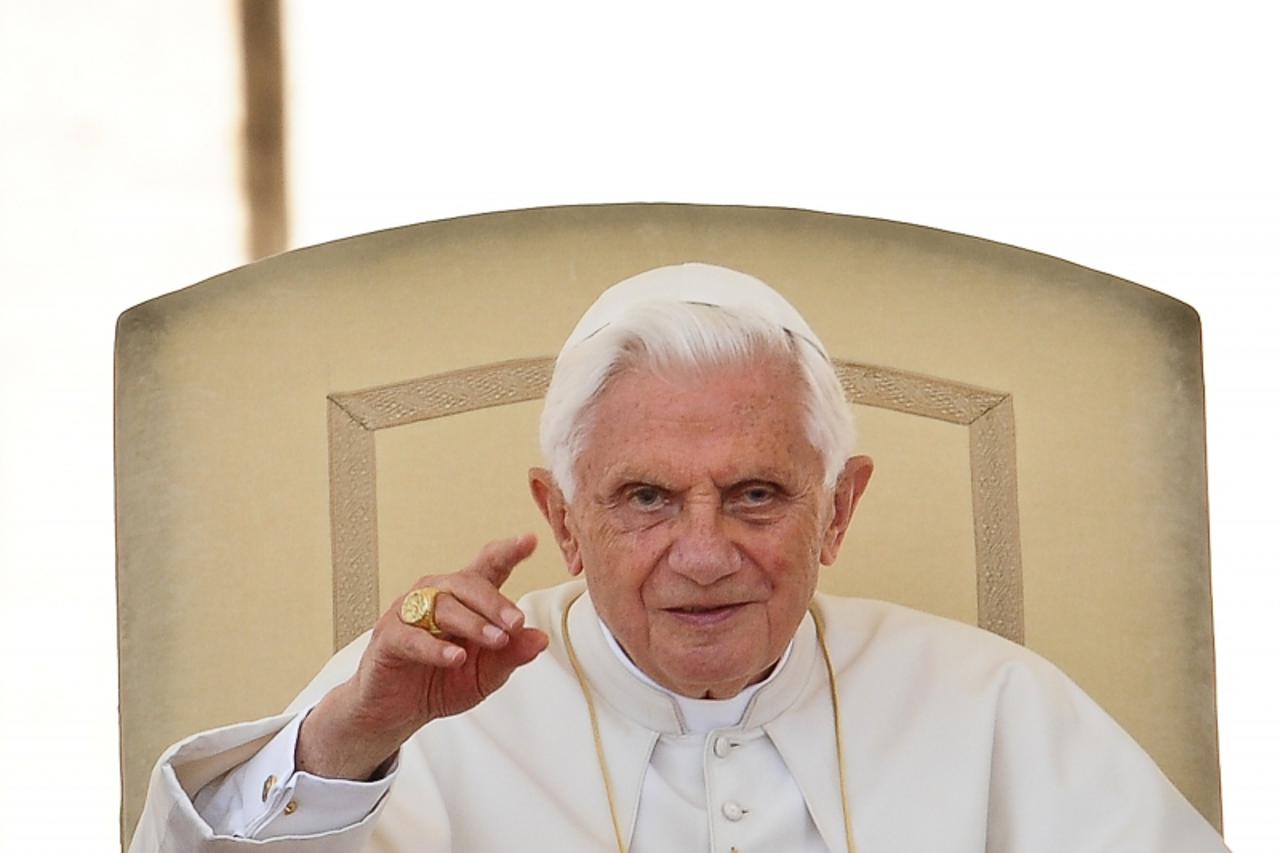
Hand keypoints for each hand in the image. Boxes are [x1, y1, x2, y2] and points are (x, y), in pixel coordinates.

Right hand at [296, 533, 548, 779]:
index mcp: (464, 600)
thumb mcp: (484, 675)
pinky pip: (411, 636)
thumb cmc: (440, 683)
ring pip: (442, 605)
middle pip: (466, 583)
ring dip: (472, 622)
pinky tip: (455, 657)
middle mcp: (435, 597)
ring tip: (496, 640)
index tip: (529, 540)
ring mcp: (408, 614)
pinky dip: (435, 647)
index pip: (487, 567)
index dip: (507, 552)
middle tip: (517, 623)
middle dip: (494, 602)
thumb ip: (510, 656)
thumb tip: (540, 639)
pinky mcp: (387, 637)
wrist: (396, 713)